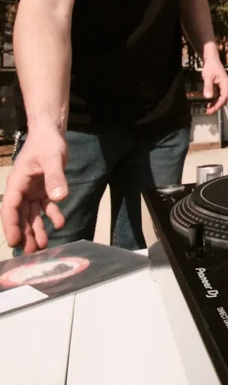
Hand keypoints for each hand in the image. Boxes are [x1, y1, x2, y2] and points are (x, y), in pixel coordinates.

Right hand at [1, 126, 67, 252]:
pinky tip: (59, 224)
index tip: (14, 241)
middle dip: (24, 233)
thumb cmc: (47, 142)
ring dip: (36, 229)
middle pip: (19, 215)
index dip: (11, 225)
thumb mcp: (53, 158)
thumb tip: (58, 198)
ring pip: (31, 214)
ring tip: (42, 246)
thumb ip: (55, 177)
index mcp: (18, 182)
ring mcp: (32, 190)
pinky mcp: (43, 190)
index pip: (10, 207)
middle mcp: (22, 189)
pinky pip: (45, 207)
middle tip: (30, 252)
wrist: (51, 133)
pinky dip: (51, 215)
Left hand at [201, 56, 227, 114]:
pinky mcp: (220, 87)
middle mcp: (226, 87)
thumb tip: (208, 97)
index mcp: (226, 84)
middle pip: (223, 100)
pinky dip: (214, 100)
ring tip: (207, 109)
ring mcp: (224, 87)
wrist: (212, 60)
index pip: (224, 98)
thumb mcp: (208, 77)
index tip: (212, 110)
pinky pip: (218, 96)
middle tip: (208, 112)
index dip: (218, 105)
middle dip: (216, 106)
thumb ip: (208, 87)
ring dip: (215, 104)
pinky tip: (208, 103)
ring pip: (221, 99)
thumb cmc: (211, 67)